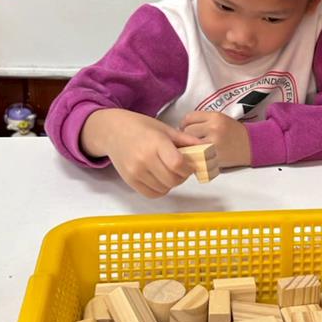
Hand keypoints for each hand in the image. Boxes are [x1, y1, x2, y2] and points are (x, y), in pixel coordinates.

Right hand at [80, 109, 201, 197]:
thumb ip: (186, 140)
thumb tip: (208, 148)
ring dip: (171, 183)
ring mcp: (135, 171)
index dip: (188, 168)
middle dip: (182, 176)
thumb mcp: (165, 128)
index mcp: (155, 143)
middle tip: (181, 168)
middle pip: (173, 179)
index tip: (189, 164)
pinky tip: (159, 178)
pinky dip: (160, 189)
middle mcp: (144, 159)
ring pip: (164, 188)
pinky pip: (152, 194)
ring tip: (169, 171)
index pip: (177, 164)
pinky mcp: (130, 181)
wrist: (112, 131)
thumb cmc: (140, 127)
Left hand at [181, 111, 251, 168]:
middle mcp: (214, 128)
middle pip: (188, 130)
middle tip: (192, 141)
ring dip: (190, 147)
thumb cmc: (234, 132)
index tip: (187, 129)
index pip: (189, 117)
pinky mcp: (215, 156)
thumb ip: (203, 120)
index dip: (185, 124)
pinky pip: (197, 155)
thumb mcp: (220, 119)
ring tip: (196, 148)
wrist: (252, 145)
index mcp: (215, 116)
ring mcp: (214, 143)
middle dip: (187, 136)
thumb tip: (182, 128)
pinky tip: (200, 155)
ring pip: (190, 144)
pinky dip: (196, 156)